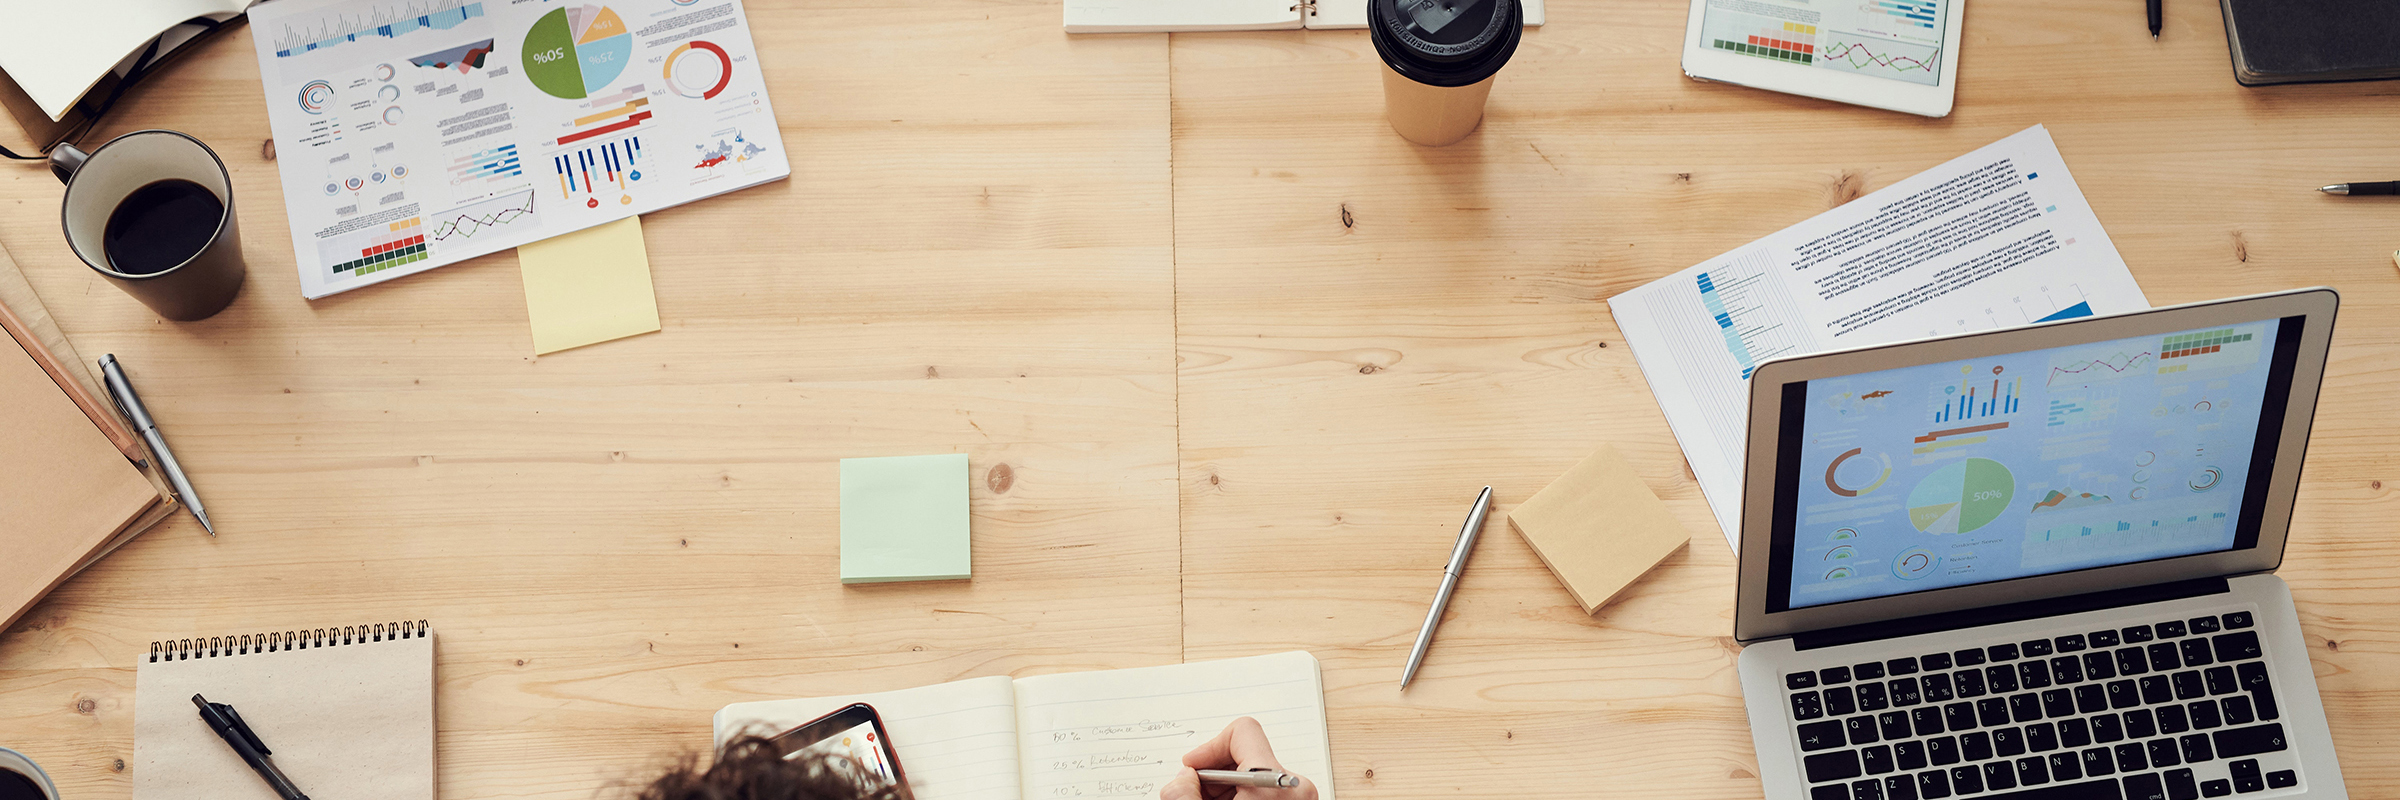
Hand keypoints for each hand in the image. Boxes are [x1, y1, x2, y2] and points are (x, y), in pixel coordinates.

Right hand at [1159, 717, 1317, 799]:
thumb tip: (1181, 780)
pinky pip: (1261, 790)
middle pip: (1244, 755)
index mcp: (1275, 782)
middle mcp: (1294, 786)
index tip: (1192, 768)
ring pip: (1251, 776)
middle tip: (1195, 796)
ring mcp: (1297, 797)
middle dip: (1212, 775)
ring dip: (1224, 791)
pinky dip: (1239, 799)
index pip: (1242, 732)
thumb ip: (1183, 793)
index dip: (1209, 747)